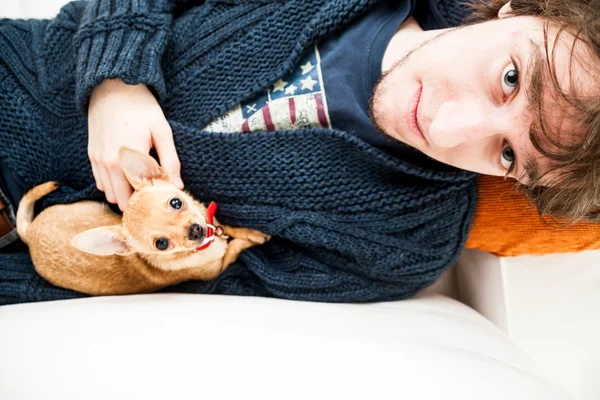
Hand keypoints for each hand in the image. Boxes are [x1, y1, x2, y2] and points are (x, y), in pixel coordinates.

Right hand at [88, 79, 182, 210]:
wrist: (112, 87)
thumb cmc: (141, 108)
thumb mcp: (162, 132)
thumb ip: (170, 161)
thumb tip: (177, 187)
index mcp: (130, 158)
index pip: (139, 196)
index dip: (151, 202)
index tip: (162, 201)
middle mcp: (109, 163)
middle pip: (122, 201)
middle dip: (137, 204)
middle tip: (153, 198)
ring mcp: (97, 160)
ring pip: (109, 194)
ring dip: (123, 195)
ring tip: (141, 186)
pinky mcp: (92, 156)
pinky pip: (101, 183)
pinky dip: (113, 186)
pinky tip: (127, 176)